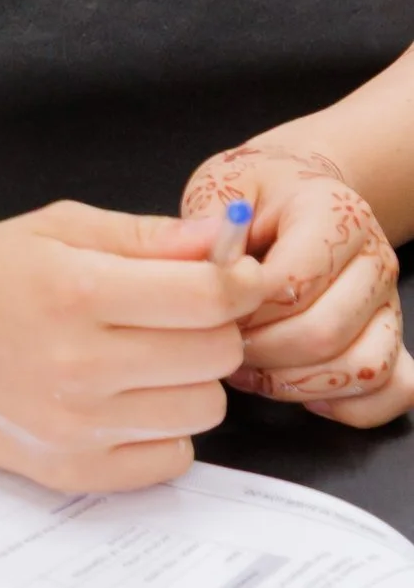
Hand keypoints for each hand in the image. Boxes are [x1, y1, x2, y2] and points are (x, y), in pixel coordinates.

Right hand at [0, 201, 266, 492]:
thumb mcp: (53, 229)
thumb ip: (144, 234)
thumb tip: (221, 239)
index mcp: (75, 290)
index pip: (208, 296)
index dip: (236, 281)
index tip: (232, 276)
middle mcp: (79, 363)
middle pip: (217, 354)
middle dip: (211, 327)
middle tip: (171, 314)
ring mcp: (78, 426)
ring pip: (205, 409)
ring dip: (187, 380)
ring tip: (140, 357)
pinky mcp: (77, 470)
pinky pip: (174, 457)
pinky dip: (161, 428)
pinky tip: (121, 399)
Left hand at [185, 145, 413, 428]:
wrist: (295, 188)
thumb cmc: (253, 191)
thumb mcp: (221, 186)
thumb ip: (208, 225)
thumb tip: (200, 268)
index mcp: (334, 214)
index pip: (293, 282)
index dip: (242, 308)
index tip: (204, 309)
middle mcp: (374, 260)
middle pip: (326, 333)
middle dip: (261, 351)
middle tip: (216, 343)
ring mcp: (387, 303)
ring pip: (361, 369)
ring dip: (295, 382)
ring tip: (246, 368)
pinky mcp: (390, 336)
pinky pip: (394, 389)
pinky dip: (348, 406)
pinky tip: (298, 390)